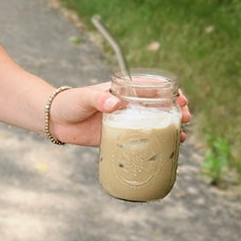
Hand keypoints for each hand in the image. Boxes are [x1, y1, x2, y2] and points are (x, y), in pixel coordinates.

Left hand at [47, 83, 192, 147]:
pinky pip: (139, 142)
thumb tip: (114, 103)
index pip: (151, 88)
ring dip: (168, 129)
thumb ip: (98, 99)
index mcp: (122, 92)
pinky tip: (165, 151)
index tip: (182, 98)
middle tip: (186, 117)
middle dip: (175, 111)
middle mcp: (127, 107)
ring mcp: (124, 123)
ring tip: (182, 135)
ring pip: (152, 125)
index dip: (170, 92)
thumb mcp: (84, 98)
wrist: (54, 121)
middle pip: (158, 107)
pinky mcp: (117, 138)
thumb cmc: (70, 102)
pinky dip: (153, 145)